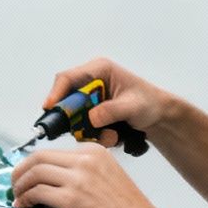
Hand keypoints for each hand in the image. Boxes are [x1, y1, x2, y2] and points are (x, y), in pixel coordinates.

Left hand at [10, 146, 166, 207]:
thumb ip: (84, 171)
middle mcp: (84, 160)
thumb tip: (56, 178)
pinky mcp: (71, 199)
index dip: (34, 163)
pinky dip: (25, 198)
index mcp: (93, 151)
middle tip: (15, 183)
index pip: (52, 151)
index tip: (27, 174)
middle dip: (21, 170)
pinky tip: (24, 205)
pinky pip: (37, 193)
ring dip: (20, 185)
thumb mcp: (108, 175)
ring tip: (18, 195)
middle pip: (38, 157)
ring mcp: (77, 179)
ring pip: (35, 173)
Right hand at [42, 57, 171, 148]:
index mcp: (99, 70)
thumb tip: (91, 118)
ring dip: (86, 130)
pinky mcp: (89, 112)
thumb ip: (112, 111)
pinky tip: (112, 136)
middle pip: (66, 99)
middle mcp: (90, 82)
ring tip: (111, 136)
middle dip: (73, 119)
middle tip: (82, 132)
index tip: (50, 108)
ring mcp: (88, 98)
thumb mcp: (133, 106)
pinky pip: (80, 125)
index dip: (56, 93)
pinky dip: (92, 135)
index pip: (68, 78)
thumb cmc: (149, 103)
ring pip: (72, 116)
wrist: (158, 116)